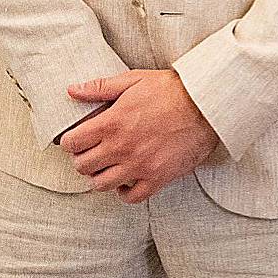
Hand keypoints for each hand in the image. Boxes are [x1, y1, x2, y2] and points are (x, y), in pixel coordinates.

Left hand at [62, 69, 220, 202]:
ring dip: (99, 177)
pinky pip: (132, 197)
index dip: (70, 141)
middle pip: (83, 166)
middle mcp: (122, 147)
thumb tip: (72, 90)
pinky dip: (124, 193)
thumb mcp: (134, 80)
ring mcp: (139, 165)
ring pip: (101, 185)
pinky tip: (126, 182)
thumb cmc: (173, 90)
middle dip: (82, 159)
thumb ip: (99, 87)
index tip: (77, 140)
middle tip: (91, 153)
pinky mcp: (158, 177)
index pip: (72, 143)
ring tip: (106, 167)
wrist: (207, 104)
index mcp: (112, 123)